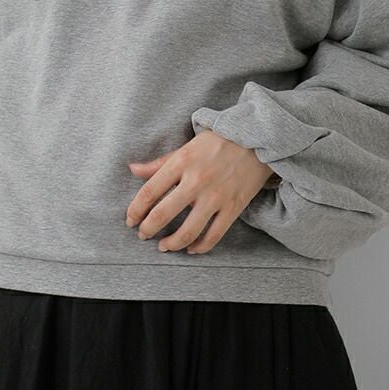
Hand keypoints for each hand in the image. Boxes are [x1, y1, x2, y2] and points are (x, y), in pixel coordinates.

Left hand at [125, 129, 275, 254]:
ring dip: (171, 243)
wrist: (258, 141)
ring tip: (164, 246)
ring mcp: (216, 197)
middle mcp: (197, 181)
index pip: (149, 191)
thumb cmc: (218, 142)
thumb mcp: (186, 147)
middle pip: (163, 214)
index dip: (135, 210)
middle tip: (143, 234)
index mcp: (181, 162)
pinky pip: (213, 236)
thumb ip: (159, 163)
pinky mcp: (233, 208)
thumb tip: (133, 169)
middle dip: (148, 229)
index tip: (130, 220)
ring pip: (187, 231)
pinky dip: (199, 247)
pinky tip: (190, 248)